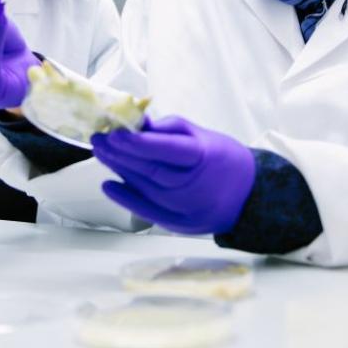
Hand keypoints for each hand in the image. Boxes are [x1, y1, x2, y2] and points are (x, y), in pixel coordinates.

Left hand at [92, 116, 255, 234]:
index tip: (116, 133)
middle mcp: (195, 186)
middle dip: (120, 154)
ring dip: (120, 170)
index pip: (168, 150)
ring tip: (101, 153)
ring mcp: (187, 208)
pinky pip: (148, 211)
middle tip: (99, 139)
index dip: (139, 143)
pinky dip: (126, 198)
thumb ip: (170, 129)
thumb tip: (138, 123)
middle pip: (151, 170)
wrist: (248, 196)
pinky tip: (108, 185)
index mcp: (204, 158)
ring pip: (146, 188)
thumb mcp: (204, 136)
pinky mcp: (180, 224)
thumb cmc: (224, 159)